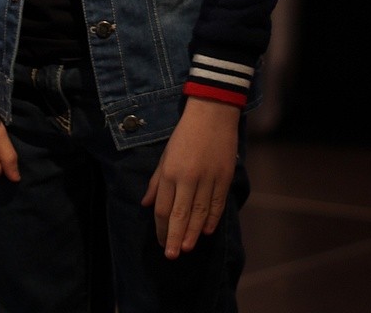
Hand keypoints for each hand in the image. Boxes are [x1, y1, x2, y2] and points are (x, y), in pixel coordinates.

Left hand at [141, 97, 239, 258]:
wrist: (212, 113)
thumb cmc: (184, 134)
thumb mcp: (165, 155)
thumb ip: (156, 181)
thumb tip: (146, 205)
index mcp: (170, 172)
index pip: (164, 208)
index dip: (161, 228)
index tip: (161, 242)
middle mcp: (188, 178)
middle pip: (180, 215)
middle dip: (175, 238)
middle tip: (172, 256)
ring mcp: (208, 178)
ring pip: (199, 213)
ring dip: (192, 233)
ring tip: (187, 248)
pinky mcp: (224, 177)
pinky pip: (217, 204)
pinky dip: (211, 219)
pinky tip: (205, 231)